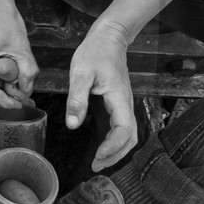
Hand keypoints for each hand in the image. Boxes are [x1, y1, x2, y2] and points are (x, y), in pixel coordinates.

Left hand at [66, 19, 137, 172]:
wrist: (108, 38)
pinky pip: (121, 128)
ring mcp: (124, 105)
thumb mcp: (81, 73)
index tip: (98, 157)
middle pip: (130, 138)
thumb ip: (77, 99)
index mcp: (119, 98)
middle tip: (97, 166)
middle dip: (116, 155)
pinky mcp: (118, 104)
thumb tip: (72, 125)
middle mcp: (126, 104)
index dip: (112, 147)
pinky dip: (114, 141)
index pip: (123, 130)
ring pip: (128, 135)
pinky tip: (102, 147)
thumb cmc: (95, 52)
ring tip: (99, 162)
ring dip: (116, 150)